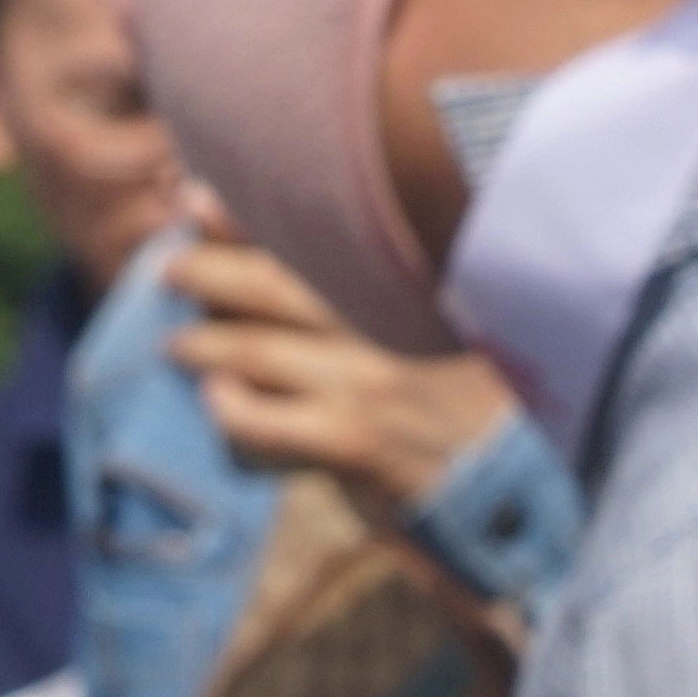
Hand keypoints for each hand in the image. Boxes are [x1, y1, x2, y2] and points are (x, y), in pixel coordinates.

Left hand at [163, 229, 520, 516]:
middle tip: (169, 270)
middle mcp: (388, 326)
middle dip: (204, 269)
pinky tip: (219, 405)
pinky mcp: (354, 440)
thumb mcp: (449, 346)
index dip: (243, 217)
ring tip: (178, 347)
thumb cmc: (480, 424)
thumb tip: (297, 282)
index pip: (313, 239)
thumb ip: (385, 312)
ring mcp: (370, 381)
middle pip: (269, 281)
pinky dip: (228, 410)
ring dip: (201, 345)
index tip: (192, 199)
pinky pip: (260, 421)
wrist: (528, 497)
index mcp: (411, 293)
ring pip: (252, 349)